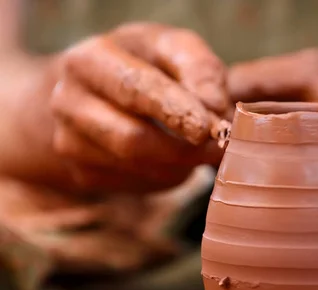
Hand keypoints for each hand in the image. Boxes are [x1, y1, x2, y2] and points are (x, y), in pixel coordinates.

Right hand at [50, 23, 230, 192]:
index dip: (174, 109)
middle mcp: (67, 101)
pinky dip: (168, 174)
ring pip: (138, 167)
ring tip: (207, 149)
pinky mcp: (82, 173)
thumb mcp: (174, 50)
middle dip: (182, 148)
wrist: (100, 94)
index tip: (207, 127)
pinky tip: (178, 158)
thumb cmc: (148, 65)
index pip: (133, 88)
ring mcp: (69, 142)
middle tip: (221, 148)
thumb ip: (200, 69)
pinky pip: (137, 183)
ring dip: (182, 163)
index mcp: (90, 60)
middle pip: (130, 138)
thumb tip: (216, 106)